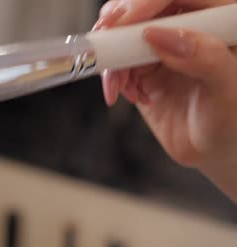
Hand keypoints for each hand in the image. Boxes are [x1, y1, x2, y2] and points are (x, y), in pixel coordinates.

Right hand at [95, 0, 236, 200]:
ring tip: (119, 87)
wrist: (210, 149)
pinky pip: (117, 56)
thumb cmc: (231, 122)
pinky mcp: (144, 61)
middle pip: (144, 7)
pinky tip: (126, 93)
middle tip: (105, 46)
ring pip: (124, 32)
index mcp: (221, 18)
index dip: (145, 3)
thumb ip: (204, 58)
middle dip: (119, 28)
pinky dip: (112, 75)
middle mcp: (190, 25)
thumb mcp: (227, 91)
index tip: (123, 22)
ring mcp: (165, 42)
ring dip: (112, 59)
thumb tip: (159, 34)